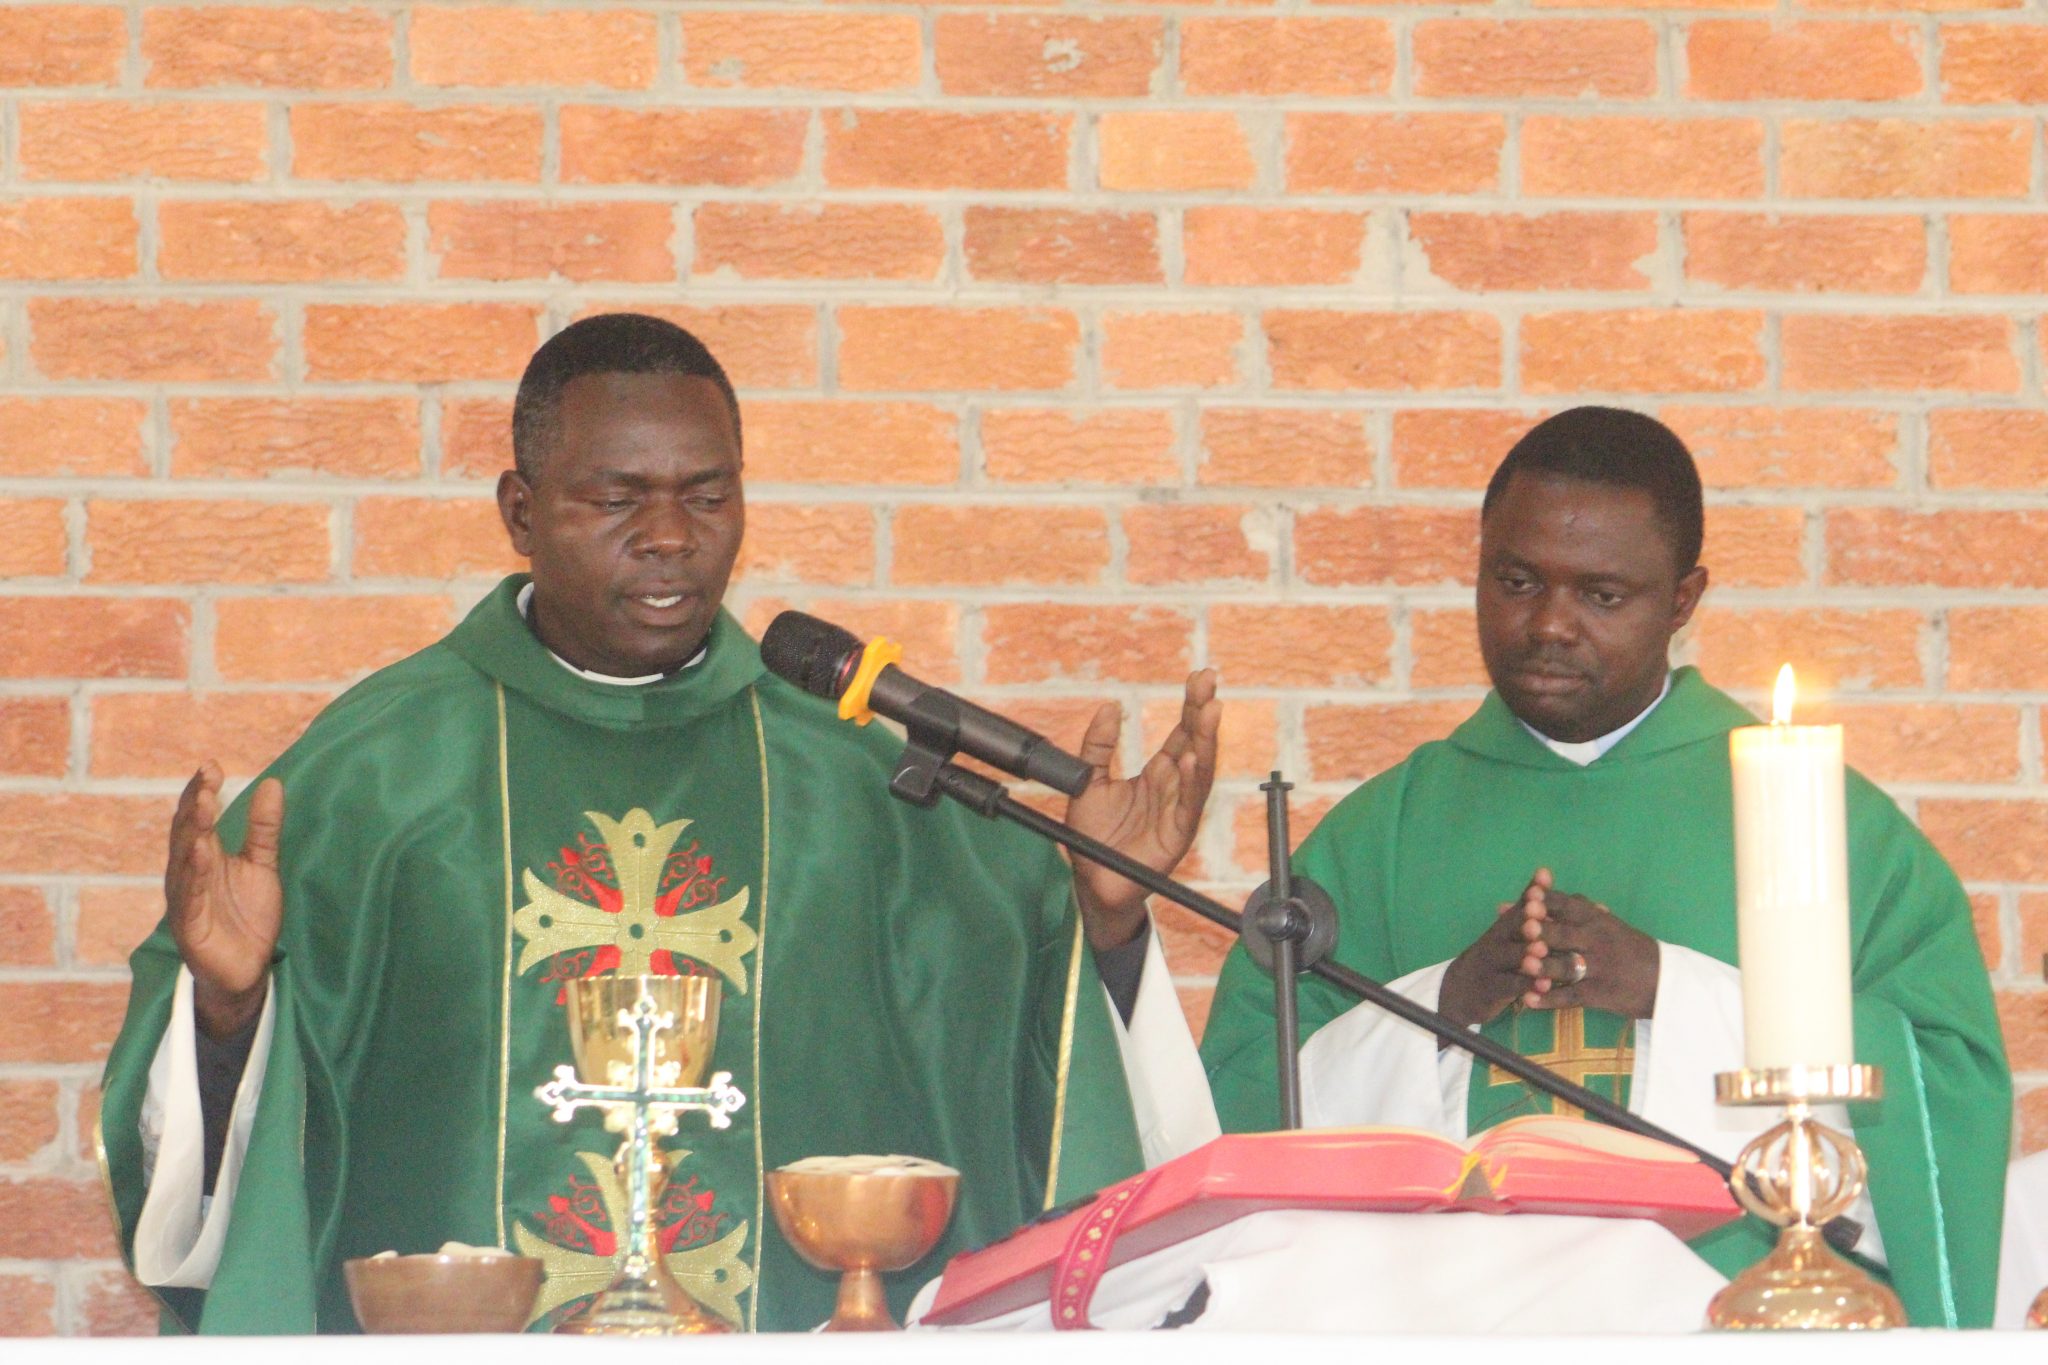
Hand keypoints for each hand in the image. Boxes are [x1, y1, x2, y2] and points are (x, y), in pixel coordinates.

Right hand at [166, 762, 283, 1038]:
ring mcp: (186, 899)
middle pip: (187, 833)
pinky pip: (190, 896)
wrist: (247, 970)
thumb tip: (272, 783)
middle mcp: (190, 874)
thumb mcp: (262, 865)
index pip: (197, 818)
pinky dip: (195, 873)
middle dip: (195, 804)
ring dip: (192, 831)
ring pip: (184, 860)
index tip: (212, 765)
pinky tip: (201, 851)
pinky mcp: (189, 926)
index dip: (202, 792)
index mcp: (204, 857)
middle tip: (207, 777)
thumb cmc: (248, 916)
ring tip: (202, 803)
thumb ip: (264, 829)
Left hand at [1064, 670, 1220, 950]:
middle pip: (1195, 744)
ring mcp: (1177, 811)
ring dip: (1205, 741)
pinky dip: (1189, 782)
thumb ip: (1097, 745)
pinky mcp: (1176, 835)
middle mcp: (1173, 789)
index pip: (1181, 733)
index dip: (1191, 705)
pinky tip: (1189, 759)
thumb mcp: (1088, 781)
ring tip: (1208, 711)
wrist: (1091, 880)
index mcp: (1156, 774)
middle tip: (1208, 681)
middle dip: (1203, 713)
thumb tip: (1109, 706)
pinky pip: (1187, 806)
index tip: (1200, 676)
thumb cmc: (1093, 837)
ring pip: (1198, 772)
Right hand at [1439, 871, 1548, 1029]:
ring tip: (1541, 951)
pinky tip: (1544, 987)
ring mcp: (1492, 965)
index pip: (1518, 904)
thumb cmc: (1494, 960)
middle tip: (1541, 913)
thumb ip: (1523, 915)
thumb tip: (1548, 878)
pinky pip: (1511, 987)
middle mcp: (1495, 941)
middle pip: (1511, 927)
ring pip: (1511, 957)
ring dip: (1526, 953)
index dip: (1531, 891)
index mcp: (1503, 926)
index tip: (1545, 875)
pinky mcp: (1492, 990)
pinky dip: (1527, 987)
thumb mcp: (1505, 936)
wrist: (1459, 992)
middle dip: (1527, 919)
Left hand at [1518, 876, 1660, 1018]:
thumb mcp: (1605, 922)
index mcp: (1596, 919)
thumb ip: (1571, 910)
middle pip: (1565, 934)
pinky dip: (1549, 1000)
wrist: (1664, 979)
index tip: (1528, 895)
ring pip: (1566, 966)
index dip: (1549, 900)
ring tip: (1523, 965)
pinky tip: (1528, 1000)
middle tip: (1524, 926)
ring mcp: (1597, 968)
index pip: (1568, 905)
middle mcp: (1596, 940)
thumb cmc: (1626, 946)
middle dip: (1544, 930)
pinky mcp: (1598, 994)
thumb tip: (1530, 893)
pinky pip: (1571, 997)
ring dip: (1544, 966)